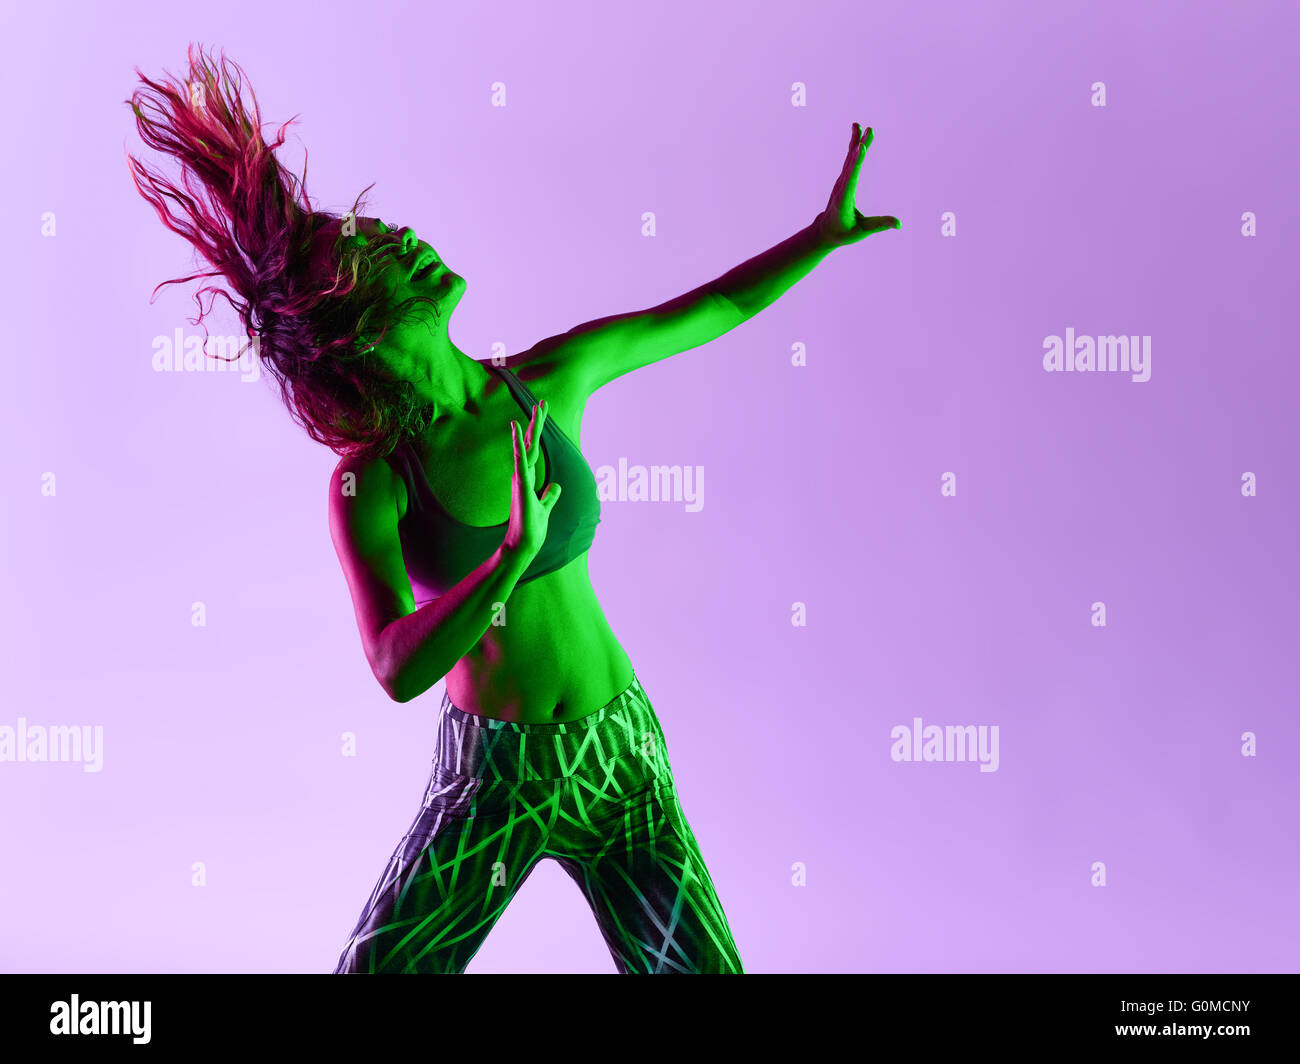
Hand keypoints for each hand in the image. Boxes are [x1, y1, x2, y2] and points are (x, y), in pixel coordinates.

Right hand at [502, 400, 560, 561]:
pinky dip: (518, 444)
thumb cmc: (532, 528)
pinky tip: (516, 429)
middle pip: (531, 443)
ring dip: (531, 427)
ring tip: (535, 408)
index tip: (542, 414)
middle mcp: (522, 474)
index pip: (534, 449)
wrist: (523, 544)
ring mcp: (520, 478)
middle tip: (542, 402)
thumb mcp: (546, 507)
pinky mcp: (520, 485)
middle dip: (537, 423)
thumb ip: (550, 495)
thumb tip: (556, 485)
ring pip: (526, 447)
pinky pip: (520, 460)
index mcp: (528, 478)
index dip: (537, 432)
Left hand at [814, 122, 899, 247]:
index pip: (852, 177)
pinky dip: (855, 147)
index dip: (857, 162)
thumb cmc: (844, 232)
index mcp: (845, 198)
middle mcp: (842, 186)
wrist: (826, 231)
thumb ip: (879, 225)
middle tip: (868, 130)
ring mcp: (842, 181)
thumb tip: (898, 224)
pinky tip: (858, 136)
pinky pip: (850, 160)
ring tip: (860, 126)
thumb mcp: (861, 231)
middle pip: (851, 163)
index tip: (862, 147)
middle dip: (860, 146)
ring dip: (856, 142)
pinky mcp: (844, 179)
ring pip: (850, 158)